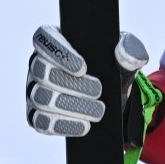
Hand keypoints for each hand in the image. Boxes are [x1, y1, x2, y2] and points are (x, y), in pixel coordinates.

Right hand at [26, 25, 149, 136]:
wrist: (115, 101)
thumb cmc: (113, 70)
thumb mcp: (125, 58)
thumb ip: (129, 50)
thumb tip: (124, 51)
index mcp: (56, 41)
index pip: (44, 38)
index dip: (59, 53)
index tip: (82, 67)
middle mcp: (39, 64)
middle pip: (41, 71)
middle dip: (71, 84)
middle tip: (98, 91)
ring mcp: (35, 90)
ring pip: (40, 97)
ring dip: (70, 106)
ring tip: (97, 111)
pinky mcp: (37, 114)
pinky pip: (40, 121)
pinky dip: (63, 125)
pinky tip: (84, 125)